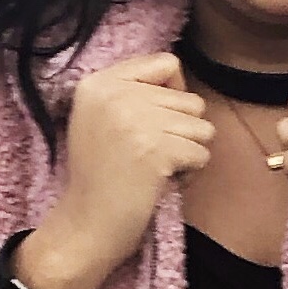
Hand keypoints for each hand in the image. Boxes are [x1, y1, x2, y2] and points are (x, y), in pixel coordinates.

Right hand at [18, 55, 208, 288]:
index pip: (165, 63)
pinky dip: (190, 174)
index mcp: (99, 82)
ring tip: (155, 169)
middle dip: (180, 132)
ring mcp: (136, 120)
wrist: (85, 225)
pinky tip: (161, 183)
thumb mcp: (100, 118)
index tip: (151, 124)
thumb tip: (180, 79)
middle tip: (149, 156)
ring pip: (202, 126)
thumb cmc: (100, 176)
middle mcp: (116, 93)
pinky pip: (202, 153)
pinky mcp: (156, 149)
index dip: (172, 95)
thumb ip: (134, 91)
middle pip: (189, 99)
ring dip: (188, 153)